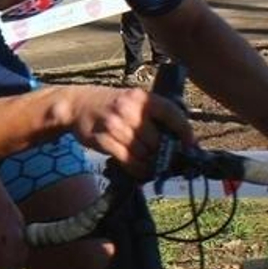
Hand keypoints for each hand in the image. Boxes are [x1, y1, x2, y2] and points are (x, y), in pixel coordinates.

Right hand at [65, 86, 191, 176]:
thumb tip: (178, 137)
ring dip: (150, 163)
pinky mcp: (103, 141)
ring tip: (152, 165)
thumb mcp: (132, 99)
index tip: (190, 145)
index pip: (171, 114)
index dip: (184, 132)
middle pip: (157, 140)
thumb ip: (153, 113)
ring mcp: (115, 126)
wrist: (77, 105)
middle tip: (165, 159)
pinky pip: (128, 161)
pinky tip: (141, 170)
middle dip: (163, 152)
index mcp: (141, 98)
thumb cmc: (109, 104)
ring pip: (143, 153)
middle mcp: (129, 110)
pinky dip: (137, 169)